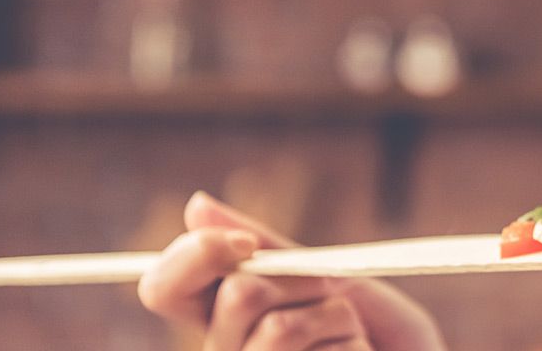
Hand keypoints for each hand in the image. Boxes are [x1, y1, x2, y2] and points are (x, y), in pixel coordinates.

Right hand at [138, 192, 445, 350]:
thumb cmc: (377, 331)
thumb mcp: (327, 277)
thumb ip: (268, 250)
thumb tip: (195, 205)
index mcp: (223, 321)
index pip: (164, 288)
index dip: (194, 255)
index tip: (245, 243)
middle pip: (237, 294)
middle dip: (301, 281)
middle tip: (335, 296)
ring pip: (277, 328)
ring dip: (334, 316)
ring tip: (353, 335)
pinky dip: (354, 345)